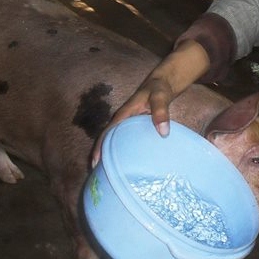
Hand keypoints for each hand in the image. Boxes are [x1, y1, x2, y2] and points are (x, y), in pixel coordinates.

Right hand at [90, 39, 209, 166]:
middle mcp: (123, 120)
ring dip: (111, 155)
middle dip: (101, 156)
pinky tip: (128, 164)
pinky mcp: (135, 127)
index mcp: (124, 114)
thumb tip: (163, 132)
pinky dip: (124, 151)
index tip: (94, 163)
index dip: (99, 148)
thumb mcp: (161, 97)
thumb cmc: (160, 88)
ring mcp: (129, 124)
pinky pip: (126, 140)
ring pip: (116, 141)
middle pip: (108, 140)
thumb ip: (161, 112)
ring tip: (110, 174)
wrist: (164, 82)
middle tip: (100, 175)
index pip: (107, 133)